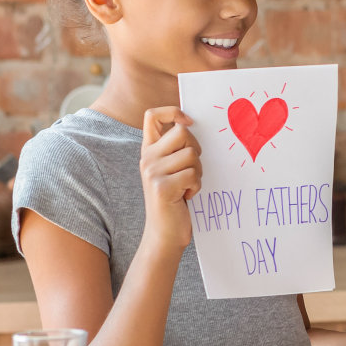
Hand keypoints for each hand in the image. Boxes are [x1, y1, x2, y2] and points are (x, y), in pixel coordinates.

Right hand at [139, 107, 200, 252]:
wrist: (164, 233)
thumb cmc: (176, 198)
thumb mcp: (172, 168)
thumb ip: (177, 148)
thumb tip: (193, 123)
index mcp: (149, 150)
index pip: (152, 115)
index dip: (173, 111)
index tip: (188, 122)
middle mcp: (147, 158)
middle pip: (181, 132)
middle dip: (197, 149)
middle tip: (192, 169)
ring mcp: (152, 172)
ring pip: (192, 154)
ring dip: (198, 171)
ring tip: (187, 186)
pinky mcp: (161, 187)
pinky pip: (193, 174)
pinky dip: (196, 186)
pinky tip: (186, 196)